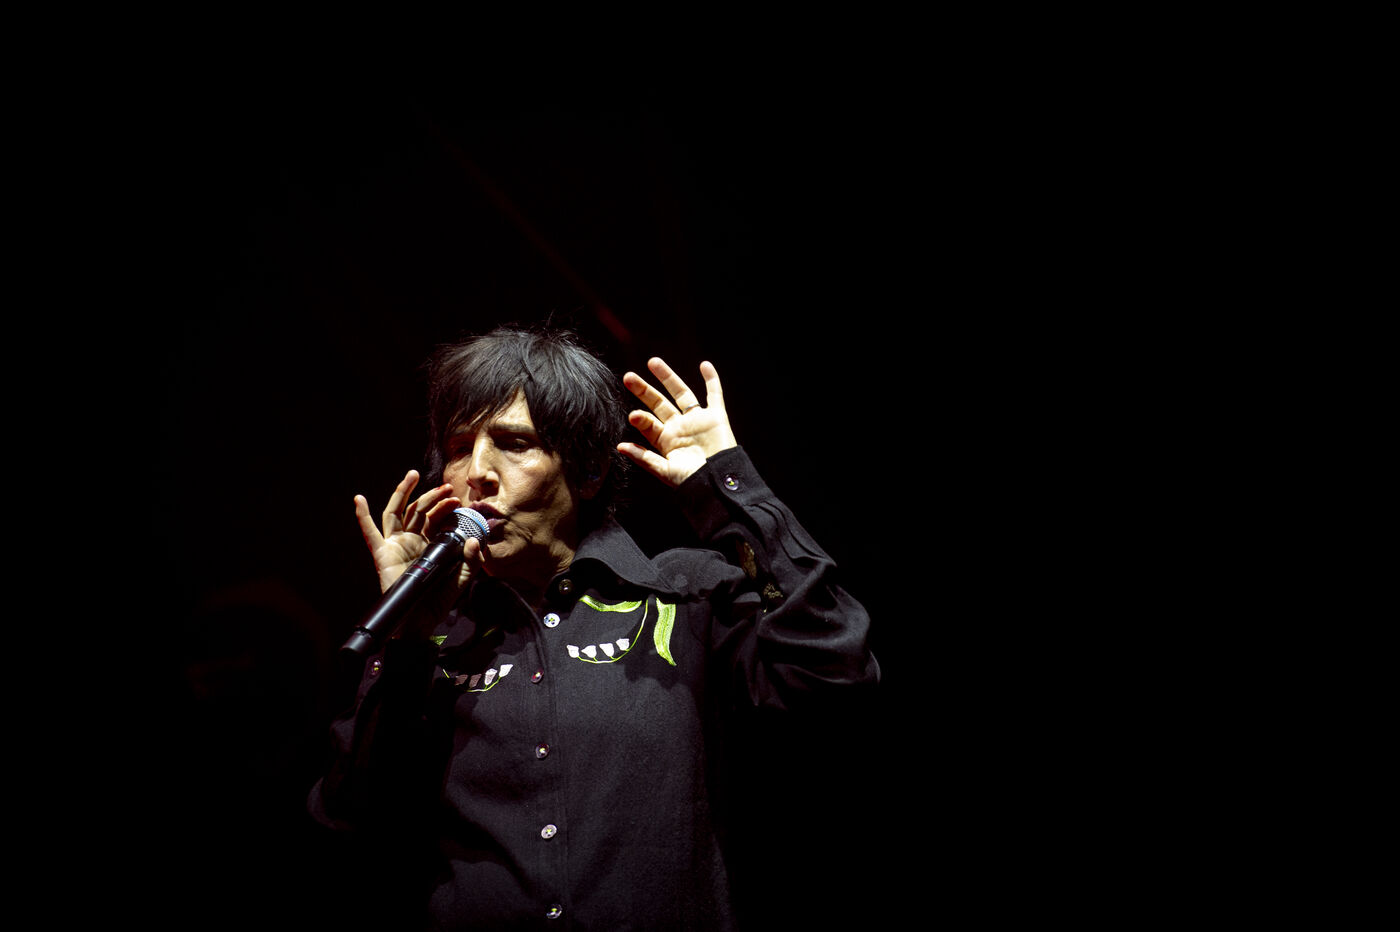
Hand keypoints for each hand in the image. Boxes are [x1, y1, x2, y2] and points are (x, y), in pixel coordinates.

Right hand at [354, 469, 466, 592]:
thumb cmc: (436, 602)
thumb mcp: (460, 580)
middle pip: (418, 511)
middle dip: (431, 497)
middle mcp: (410, 541)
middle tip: (447, 488)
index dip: (444, 507)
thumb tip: (474, 540)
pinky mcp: (382, 554)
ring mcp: (395, 545)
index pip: (435, 518)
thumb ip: (470, 561)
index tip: (457, 500)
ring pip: (397, 512)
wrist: (418, 622)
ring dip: (403, 492)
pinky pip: (370, 533)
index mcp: (428, 545)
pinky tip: (359, 499)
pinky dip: (362, 516)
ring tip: (413, 474)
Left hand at [619, 357, 737, 486]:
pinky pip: (714, 395)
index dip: (641, 419)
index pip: (649, 424)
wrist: (720, 482)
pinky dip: (712, 380)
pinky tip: (704, 365)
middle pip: (658, 403)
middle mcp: (679, 427)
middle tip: (629, 377)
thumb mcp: (665, 471)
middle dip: (644, 390)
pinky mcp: (716, 417)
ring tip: (653, 362)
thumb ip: (644, 458)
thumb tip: (620, 447)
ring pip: (681, 393)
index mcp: (665, 441)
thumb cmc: (692, 481)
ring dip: (668, 377)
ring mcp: (697, 420)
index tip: (633, 415)